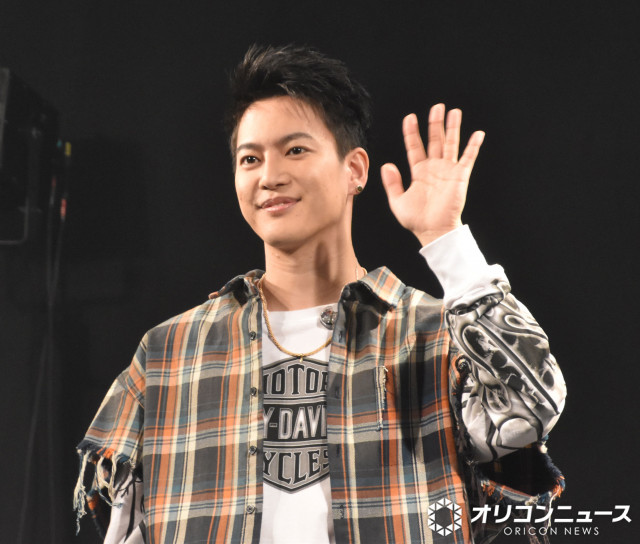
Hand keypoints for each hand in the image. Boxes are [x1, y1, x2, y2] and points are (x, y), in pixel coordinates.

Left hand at [380, 104, 484, 245]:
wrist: (433, 231)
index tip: (410, 118)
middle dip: (435, 123)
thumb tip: (386, 165)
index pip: (414, 146)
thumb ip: (392, 183)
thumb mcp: (397, 201)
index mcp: (419, 172)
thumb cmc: (416, 220)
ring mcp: (447, 170)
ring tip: (454, 111)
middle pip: (435, 140)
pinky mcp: (460, 177)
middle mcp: (434, 168)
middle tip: (437, 107)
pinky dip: (473, 146)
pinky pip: (468, 158)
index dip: (412, 132)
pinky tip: (478, 134)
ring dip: (453, 128)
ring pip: (451, 144)